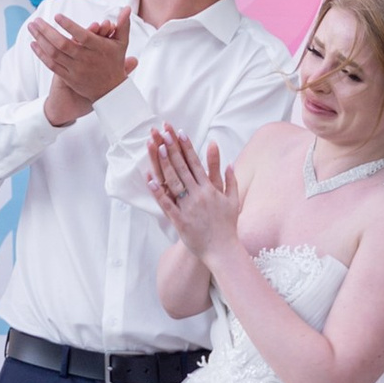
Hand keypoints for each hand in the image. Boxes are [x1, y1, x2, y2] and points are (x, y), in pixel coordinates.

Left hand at [30, 3, 133, 123]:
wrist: (111, 92)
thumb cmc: (115, 63)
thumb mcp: (121, 44)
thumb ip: (122, 25)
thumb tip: (126, 8)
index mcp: (97, 48)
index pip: (82, 36)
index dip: (69, 26)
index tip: (57, 16)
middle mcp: (85, 59)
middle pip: (63, 44)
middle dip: (47, 31)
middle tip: (36, 20)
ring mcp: (75, 69)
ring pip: (54, 54)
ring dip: (40, 40)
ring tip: (32, 28)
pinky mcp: (68, 77)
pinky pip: (52, 65)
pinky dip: (41, 54)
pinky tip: (34, 44)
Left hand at [153, 127, 243, 262]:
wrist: (223, 250)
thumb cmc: (227, 226)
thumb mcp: (233, 200)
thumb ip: (231, 180)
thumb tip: (231, 163)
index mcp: (210, 189)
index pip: (196, 163)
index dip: (187, 147)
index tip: (180, 132)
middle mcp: (199, 195)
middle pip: (182, 168)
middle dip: (173, 149)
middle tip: (164, 132)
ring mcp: (188, 208)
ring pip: (174, 182)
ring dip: (165, 164)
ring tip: (157, 147)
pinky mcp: (180, 221)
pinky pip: (167, 204)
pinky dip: (158, 192)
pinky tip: (150, 179)